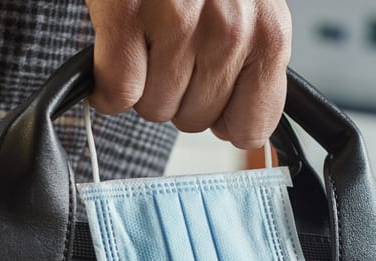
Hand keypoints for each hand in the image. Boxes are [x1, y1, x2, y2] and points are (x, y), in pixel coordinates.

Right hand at [86, 0, 291, 149]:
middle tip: (170, 49)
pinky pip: (119, 91)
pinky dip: (107, 83)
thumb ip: (253, 66)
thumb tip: (244, 132)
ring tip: (147, 38)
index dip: (223, 117)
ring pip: (155, 108)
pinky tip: (117, 50)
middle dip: (178, 93)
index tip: (210, 96)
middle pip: (196, 120)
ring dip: (143, 83)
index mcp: (268, 33)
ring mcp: (178, 23)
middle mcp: (230, 31)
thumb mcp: (248, 8)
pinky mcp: (128, 14)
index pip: (252, 126)